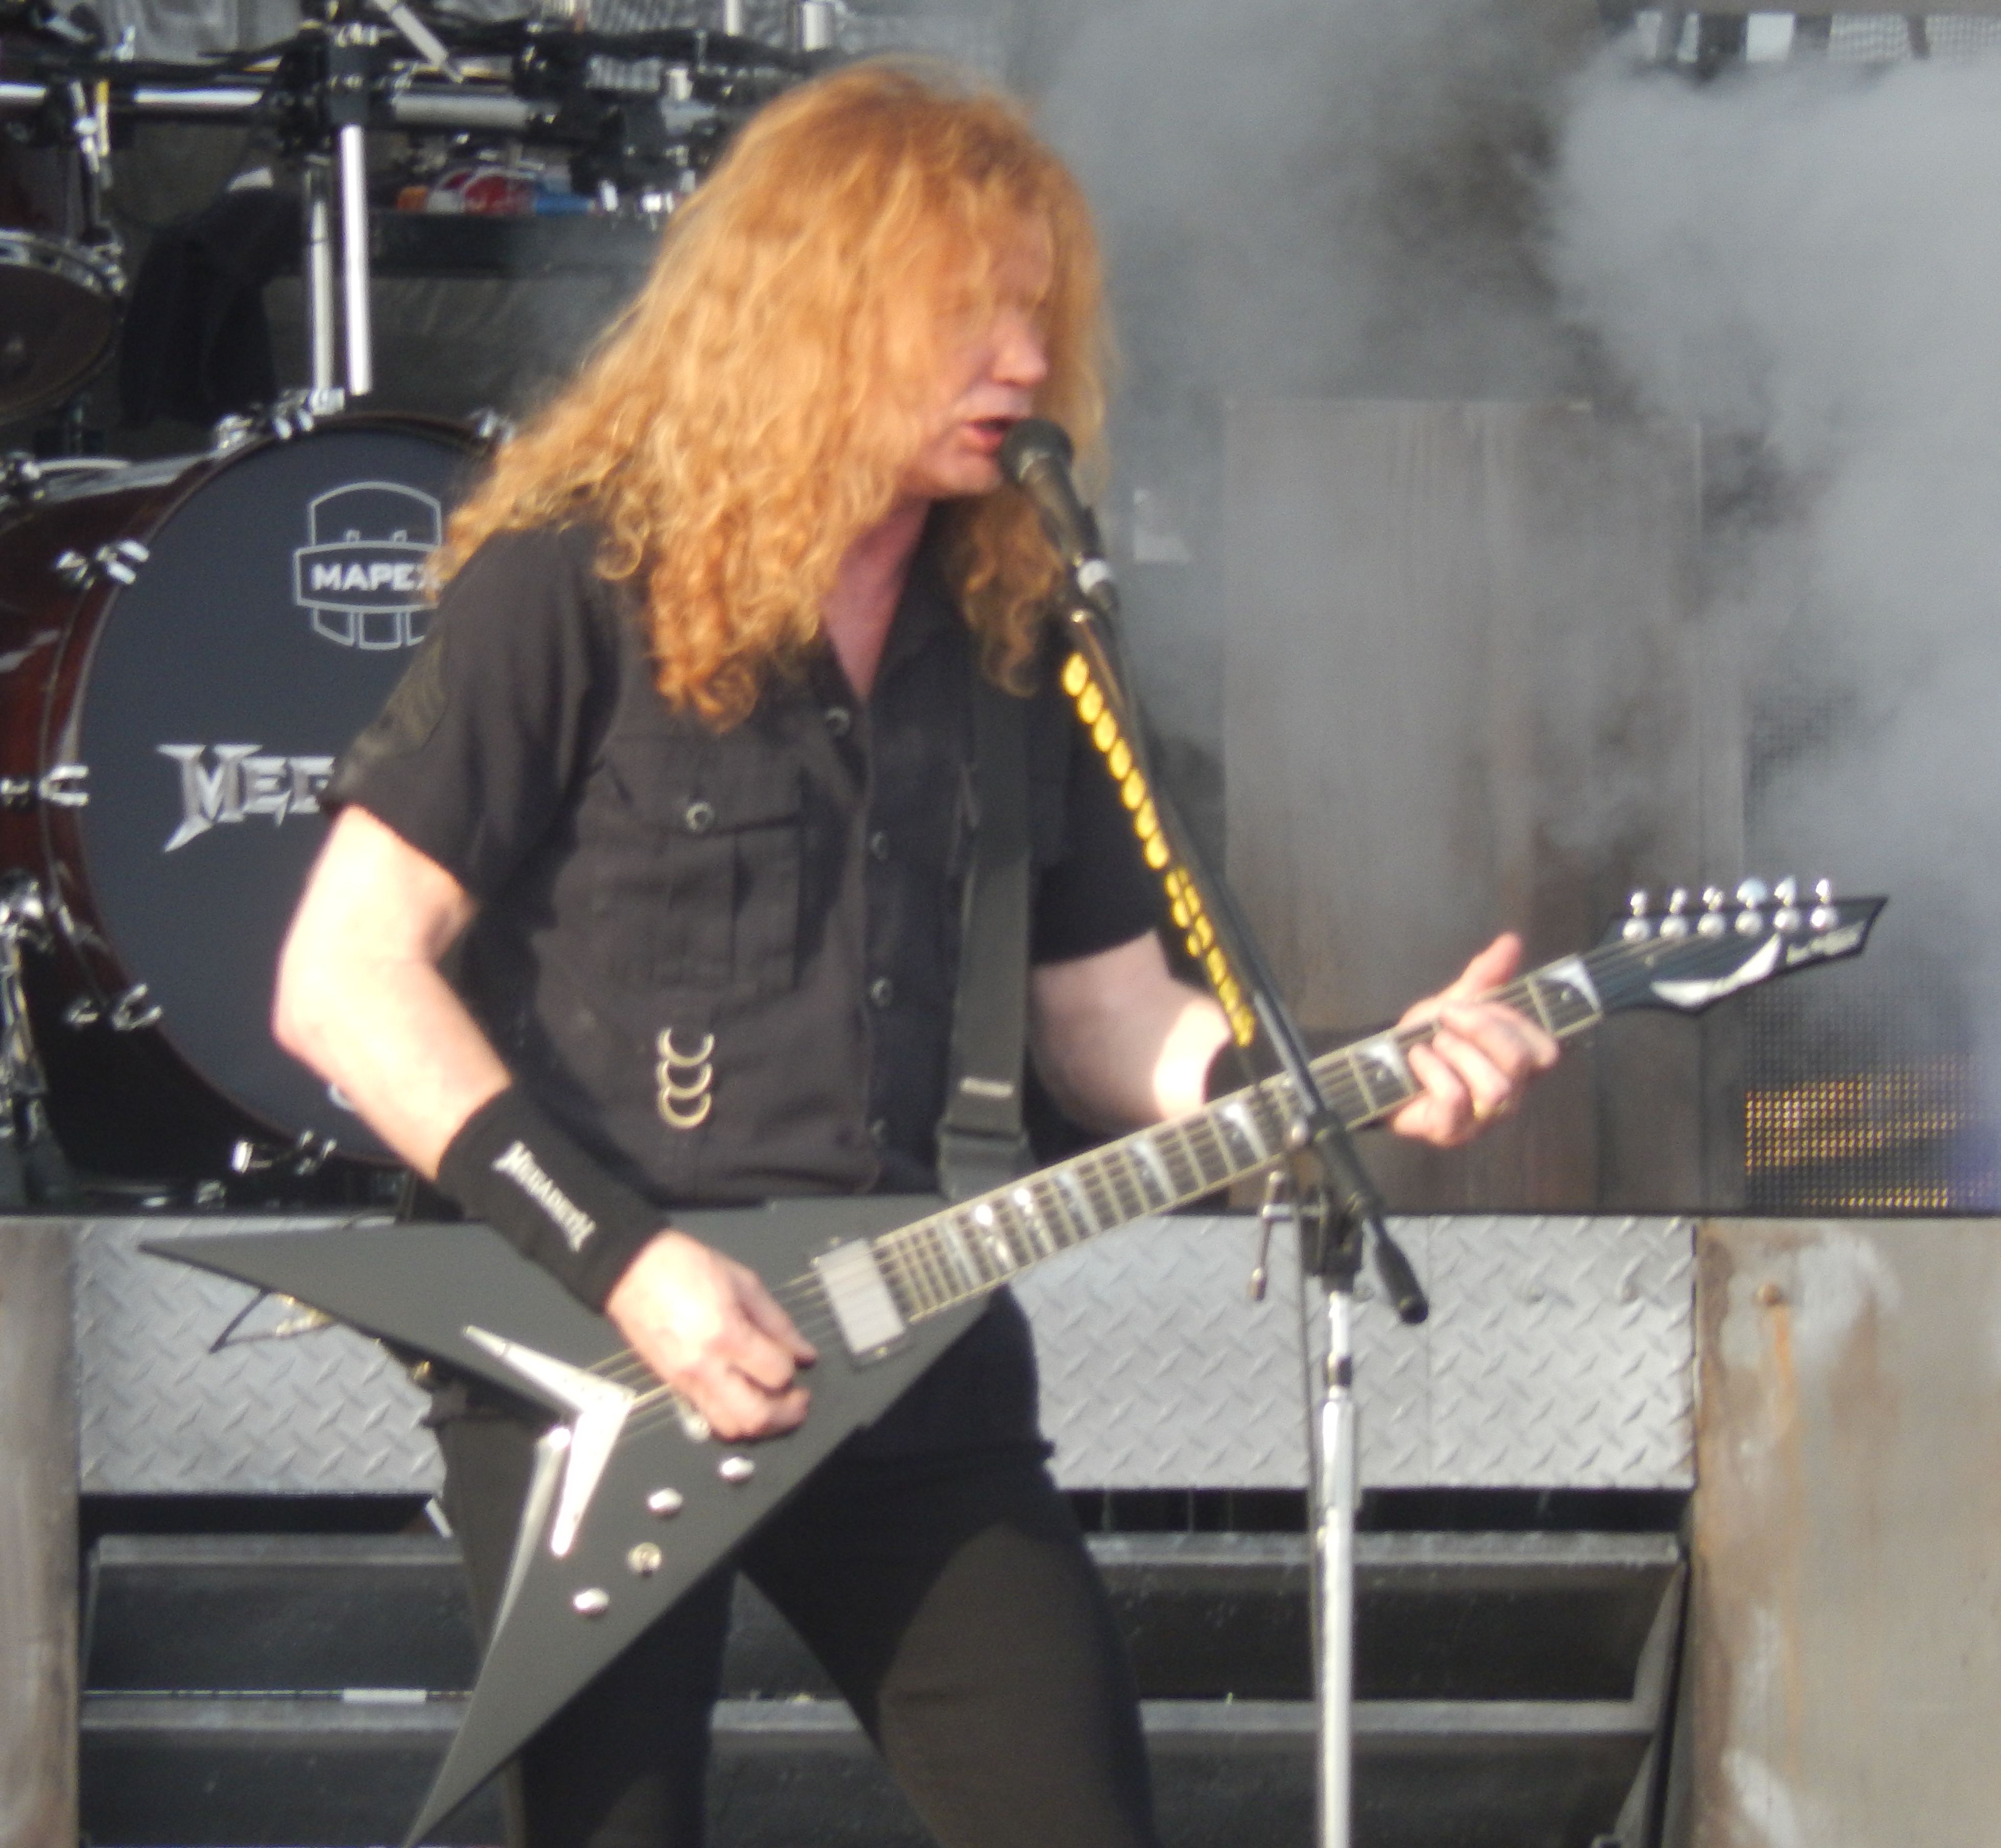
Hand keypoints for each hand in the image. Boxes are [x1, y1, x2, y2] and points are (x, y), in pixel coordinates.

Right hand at [603, 1231, 817, 1440]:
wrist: (631, 1270)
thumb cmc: (686, 1267)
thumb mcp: (743, 1282)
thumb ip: (777, 1321)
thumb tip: (803, 1352)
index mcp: (727, 1334)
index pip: (776, 1373)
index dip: (794, 1370)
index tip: (800, 1362)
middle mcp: (706, 1366)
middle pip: (755, 1416)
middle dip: (786, 1415)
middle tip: (799, 1402)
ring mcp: (686, 1381)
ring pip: (730, 1427)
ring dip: (760, 1424)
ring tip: (774, 1404)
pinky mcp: (673, 1386)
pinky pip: (708, 1416)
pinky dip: (733, 1416)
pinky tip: (744, 1398)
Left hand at [1386, 933, 1559, 1148]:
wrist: (1379, 1070)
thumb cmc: (1425, 1042)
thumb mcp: (1455, 1004)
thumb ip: (1485, 977)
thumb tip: (1511, 942)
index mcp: (1518, 1066)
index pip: (1546, 1050)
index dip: (1513, 1023)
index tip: (1474, 1004)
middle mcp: (1509, 1095)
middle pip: (1521, 1063)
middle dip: (1480, 1030)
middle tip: (1446, 1020)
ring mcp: (1482, 1119)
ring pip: (1495, 1087)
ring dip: (1457, 1053)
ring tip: (1433, 1044)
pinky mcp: (1452, 1132)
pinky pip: (1456, 1099)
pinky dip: (1432, 1070)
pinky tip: (1418, 1060)